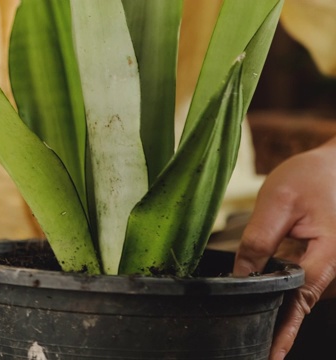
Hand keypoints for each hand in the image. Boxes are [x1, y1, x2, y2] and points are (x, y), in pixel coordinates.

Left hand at [233, 137, 335, 359]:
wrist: (332, 162)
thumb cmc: (311, 177)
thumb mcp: (277, 202)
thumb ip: (259, 240)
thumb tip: (242, 275)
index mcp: (327, 254)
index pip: (299, 298)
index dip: (283, 328)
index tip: (270, 354)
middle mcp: (328, 264)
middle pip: (298, 302)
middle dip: (278, 326)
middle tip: (256, 349)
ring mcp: (321, 262)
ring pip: (295, 293)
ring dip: (276, 309)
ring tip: (255, 331)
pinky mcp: (312, 257)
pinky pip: (293, 280)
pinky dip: (276, 290)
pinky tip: (258, 295)